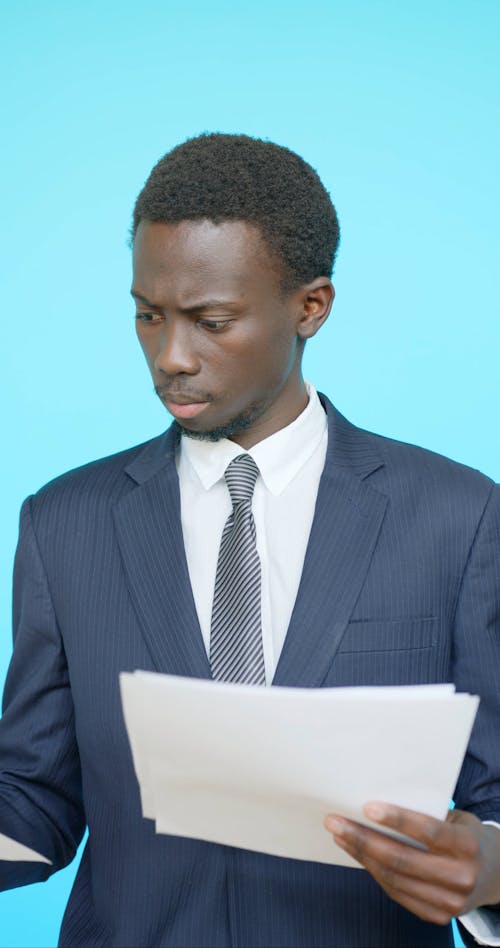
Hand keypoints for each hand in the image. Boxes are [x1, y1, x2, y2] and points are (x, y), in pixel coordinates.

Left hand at [324, 803, 499, 924]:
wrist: (495, 874)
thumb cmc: (467, 836)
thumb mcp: (457, 820)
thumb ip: (427, 816)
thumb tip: (378, 805)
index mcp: (468, 846)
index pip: (429, 832)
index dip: (397, 819)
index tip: (367, 807)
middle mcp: (461, 877)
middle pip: (402, 859)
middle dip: (363, 838)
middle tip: (334, 821)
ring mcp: (449, 902)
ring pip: (394, 878)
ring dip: (361, 855)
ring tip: (340, 835)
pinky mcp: (436, 916)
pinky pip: (396, 892)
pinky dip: (374, 872)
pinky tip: (359, 854)